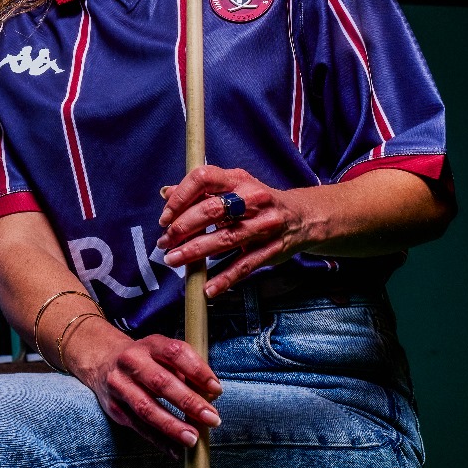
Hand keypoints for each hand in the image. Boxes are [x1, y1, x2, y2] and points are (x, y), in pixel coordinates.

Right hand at [64, 315, 221, 449]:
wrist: (103, 362)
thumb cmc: (146, 360)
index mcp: (150, 345)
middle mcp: (131, 362)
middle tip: (212, 419)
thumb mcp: (164, 355)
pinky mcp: (114, 407)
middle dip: (189, 402)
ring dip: (172, 426)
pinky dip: (159, 441)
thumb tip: (210, 397)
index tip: (216, 389)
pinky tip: (176, 450)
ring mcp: (119, 385)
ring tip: (193, 439)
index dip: (197, 370)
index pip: (175, 353)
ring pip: (146, 408)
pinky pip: (138, 426)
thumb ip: (187, 372)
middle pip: (160, 382)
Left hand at [157, 165, 311, 298]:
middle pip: (212, 210)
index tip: (165, 217)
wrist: (302, 217)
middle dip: (183, 227)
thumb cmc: (258, 202)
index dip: (180, 197)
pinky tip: (208, 288)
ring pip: (226, 239)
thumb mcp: (233, 187)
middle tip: (165, 242)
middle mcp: (253, 199)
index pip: (203, 179)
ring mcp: (264, 225)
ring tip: (174, 260)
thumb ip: (201, 191)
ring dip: (196, 251)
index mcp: (238, 179)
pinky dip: (226, 278)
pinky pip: (245, 265)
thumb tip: (166, 192)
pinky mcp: (272, 249)